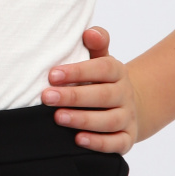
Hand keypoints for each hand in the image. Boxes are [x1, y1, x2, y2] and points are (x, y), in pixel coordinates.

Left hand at [41, 27, 140, 154]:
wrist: (127, 107)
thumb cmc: (101, 81)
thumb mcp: (99, 60)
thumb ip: (96, 44)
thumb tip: (89, 32)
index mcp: (117, 72)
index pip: (102, 68)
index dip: (78, 71)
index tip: (52, 74)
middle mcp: (125, 94)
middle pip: (103, 95)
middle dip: (74, 96)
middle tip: (47, 97)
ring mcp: (127, 118)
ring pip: (110, 120)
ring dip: (83, 119)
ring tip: (59, 118)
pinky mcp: (127, 139)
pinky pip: (116, 143)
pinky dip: (98, 143)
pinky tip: (78, 140)